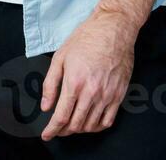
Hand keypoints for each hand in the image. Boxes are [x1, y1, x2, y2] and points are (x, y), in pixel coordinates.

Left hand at [39, 8, 137, 139]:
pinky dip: (97, 127)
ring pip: (91, 125)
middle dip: (63, 131)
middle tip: (57, 129)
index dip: (52, 129)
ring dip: (79, 129)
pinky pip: (108, 120)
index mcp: (74, 82)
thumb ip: (50, 84)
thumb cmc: (85, 39)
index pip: (61, 116)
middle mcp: (91, 92)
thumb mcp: (60, 57)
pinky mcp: (119, 95)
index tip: (46, 135)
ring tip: (71, 125)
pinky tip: (90, 122)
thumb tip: (46, 106)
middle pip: (76, 124)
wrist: (113, 30)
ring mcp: (107, 95)